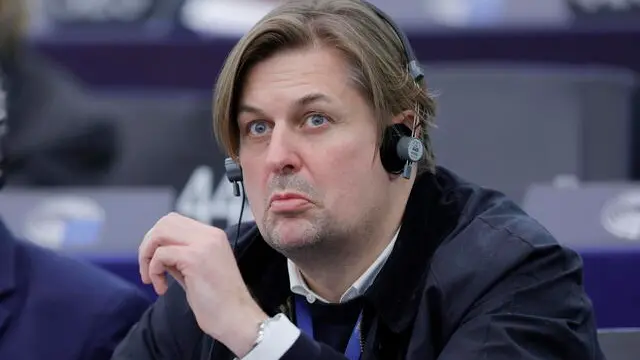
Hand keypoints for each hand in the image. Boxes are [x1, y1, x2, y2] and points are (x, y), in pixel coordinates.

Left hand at [139, 212, 267, 356]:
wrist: (236, 318)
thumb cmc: (218, 301)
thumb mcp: (196, 271)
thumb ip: (179, 256)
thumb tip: (156, 251)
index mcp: (213, 236)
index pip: (175, 221)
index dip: (158, 240)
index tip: (155, 263)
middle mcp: (210, 235)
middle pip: (165, 222)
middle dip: (148, 244)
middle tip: (148, 269)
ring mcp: (204, 244)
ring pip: (160, 233)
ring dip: (147, 256)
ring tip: (151, 278)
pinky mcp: (195, 258)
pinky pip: (160, 255)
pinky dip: (153, 271)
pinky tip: (162, 288)